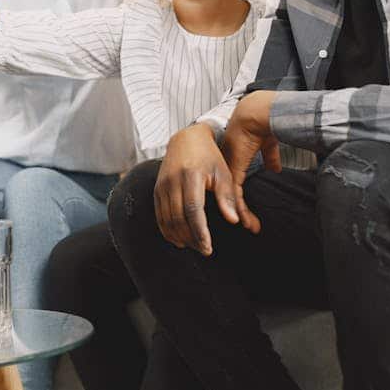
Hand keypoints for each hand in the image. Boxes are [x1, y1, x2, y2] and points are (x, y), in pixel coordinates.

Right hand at [154, 123, 255, 256]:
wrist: (186, 139)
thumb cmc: (209, 156)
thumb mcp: (223, 173)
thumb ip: (227, 197)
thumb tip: (233, 220)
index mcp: (191, 176)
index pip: (193, 210)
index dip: (200, 232)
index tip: (208, 248)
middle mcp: (173, 180)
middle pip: (178, 218)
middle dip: (191, 238)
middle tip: (204, 250)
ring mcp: (162, 185)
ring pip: (167, 219)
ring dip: (179, 236)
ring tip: (193, 245)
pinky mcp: (157, 188)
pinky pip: (159, 215)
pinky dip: (167, 230)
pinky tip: (178, 238)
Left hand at [219, 91, 281, 230]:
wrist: (256, 116)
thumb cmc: (262, 125)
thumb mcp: (267, 145)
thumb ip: (270, 157)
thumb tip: (275, 168)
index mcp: (233, 158)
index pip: (233, 182)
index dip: (240, 197)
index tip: (248, 209)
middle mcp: (227, 166)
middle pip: (228, 194)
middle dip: (238, 211)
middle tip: (250, 224)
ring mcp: (227, 170)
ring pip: (230, 199)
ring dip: (242, 214)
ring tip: (252, 226)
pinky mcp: (232, 173)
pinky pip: (234, 197)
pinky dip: (241, 211)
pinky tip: (246, 221)